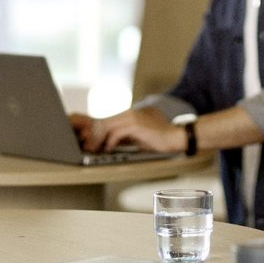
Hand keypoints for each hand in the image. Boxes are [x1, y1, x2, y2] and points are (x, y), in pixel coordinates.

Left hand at [69, 107, 183, 153]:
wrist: (176, 136)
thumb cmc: (159, 138)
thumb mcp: (138, 136)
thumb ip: (124, 136)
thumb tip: (108, 143)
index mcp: (129, 114)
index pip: (106, 120)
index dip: (95, 131)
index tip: (89, 142)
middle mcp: (130, 113)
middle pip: (104, 122)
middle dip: (93, 135)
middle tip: (87, 147)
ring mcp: (133, 118)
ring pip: (107, 126)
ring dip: (98, 139)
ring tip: (94, 149)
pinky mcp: (136, 125)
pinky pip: (117, 132)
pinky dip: (110, 141)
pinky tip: (109, 148)